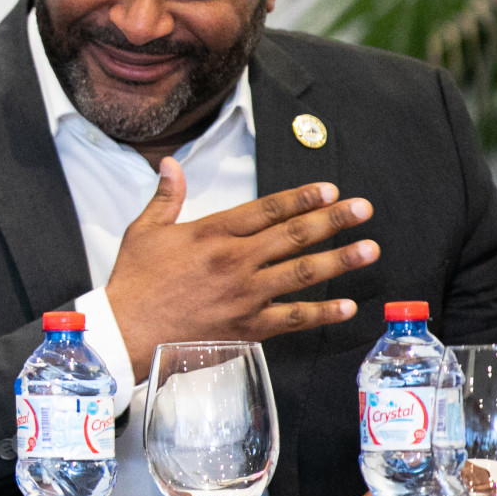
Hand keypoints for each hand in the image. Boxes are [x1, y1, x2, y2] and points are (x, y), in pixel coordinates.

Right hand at [107, 162, 376, 381]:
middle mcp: (234, 261)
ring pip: (301, 273)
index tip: (329, 190)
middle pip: (294, 236)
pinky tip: (347, 305)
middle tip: (363, 209)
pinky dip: (322, 313)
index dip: (301, 198)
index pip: (266, 210)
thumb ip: (166, 197)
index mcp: (211, 234)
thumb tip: (170, 165)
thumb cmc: (134, 281)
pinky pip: (293, 318)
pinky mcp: (247, 326)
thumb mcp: (144, 230)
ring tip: (369, 249)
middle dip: (333, 220)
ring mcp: (245, 295)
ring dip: (339, 260)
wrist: (127, 330)